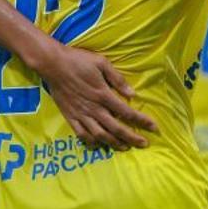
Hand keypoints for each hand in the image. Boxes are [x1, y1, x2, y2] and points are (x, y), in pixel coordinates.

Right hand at [31, 42, 158, 150]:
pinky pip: (82, 135)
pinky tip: (99, 144)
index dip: (142, 121)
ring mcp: (81, 114)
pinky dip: (91, 142)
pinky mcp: (70, 117)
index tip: (154, 128)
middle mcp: (94, 108)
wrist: (53, 64)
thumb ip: (117, 79)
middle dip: (132, 138)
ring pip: (100, 135)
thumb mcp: (102, 63)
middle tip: (144, 144)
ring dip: (114, 143)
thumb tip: (132, 94)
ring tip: (125, 147)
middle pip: (116, 128)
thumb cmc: (79, 61)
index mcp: (103, 94)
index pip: (127, 112)